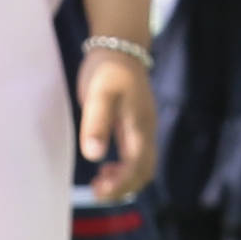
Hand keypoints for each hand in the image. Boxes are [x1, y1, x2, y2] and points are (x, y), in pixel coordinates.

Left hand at [77, 35, 160, 201]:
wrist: (120, 46)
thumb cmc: (108, 69)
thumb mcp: (98, 93)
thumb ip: (96, 123)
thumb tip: (94, 155)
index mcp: (139, 126)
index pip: (138, 166)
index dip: (121, 184)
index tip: (99, 192)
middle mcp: (146, 131)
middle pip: (145, 171)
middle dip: (124, 188)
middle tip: (98, 192)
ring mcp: (143, 129)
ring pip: (143, 166)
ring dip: (124, 180)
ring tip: (100, 182)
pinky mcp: (136, 126)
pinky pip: (136, 157)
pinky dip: (124, 170)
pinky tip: (105, 167)